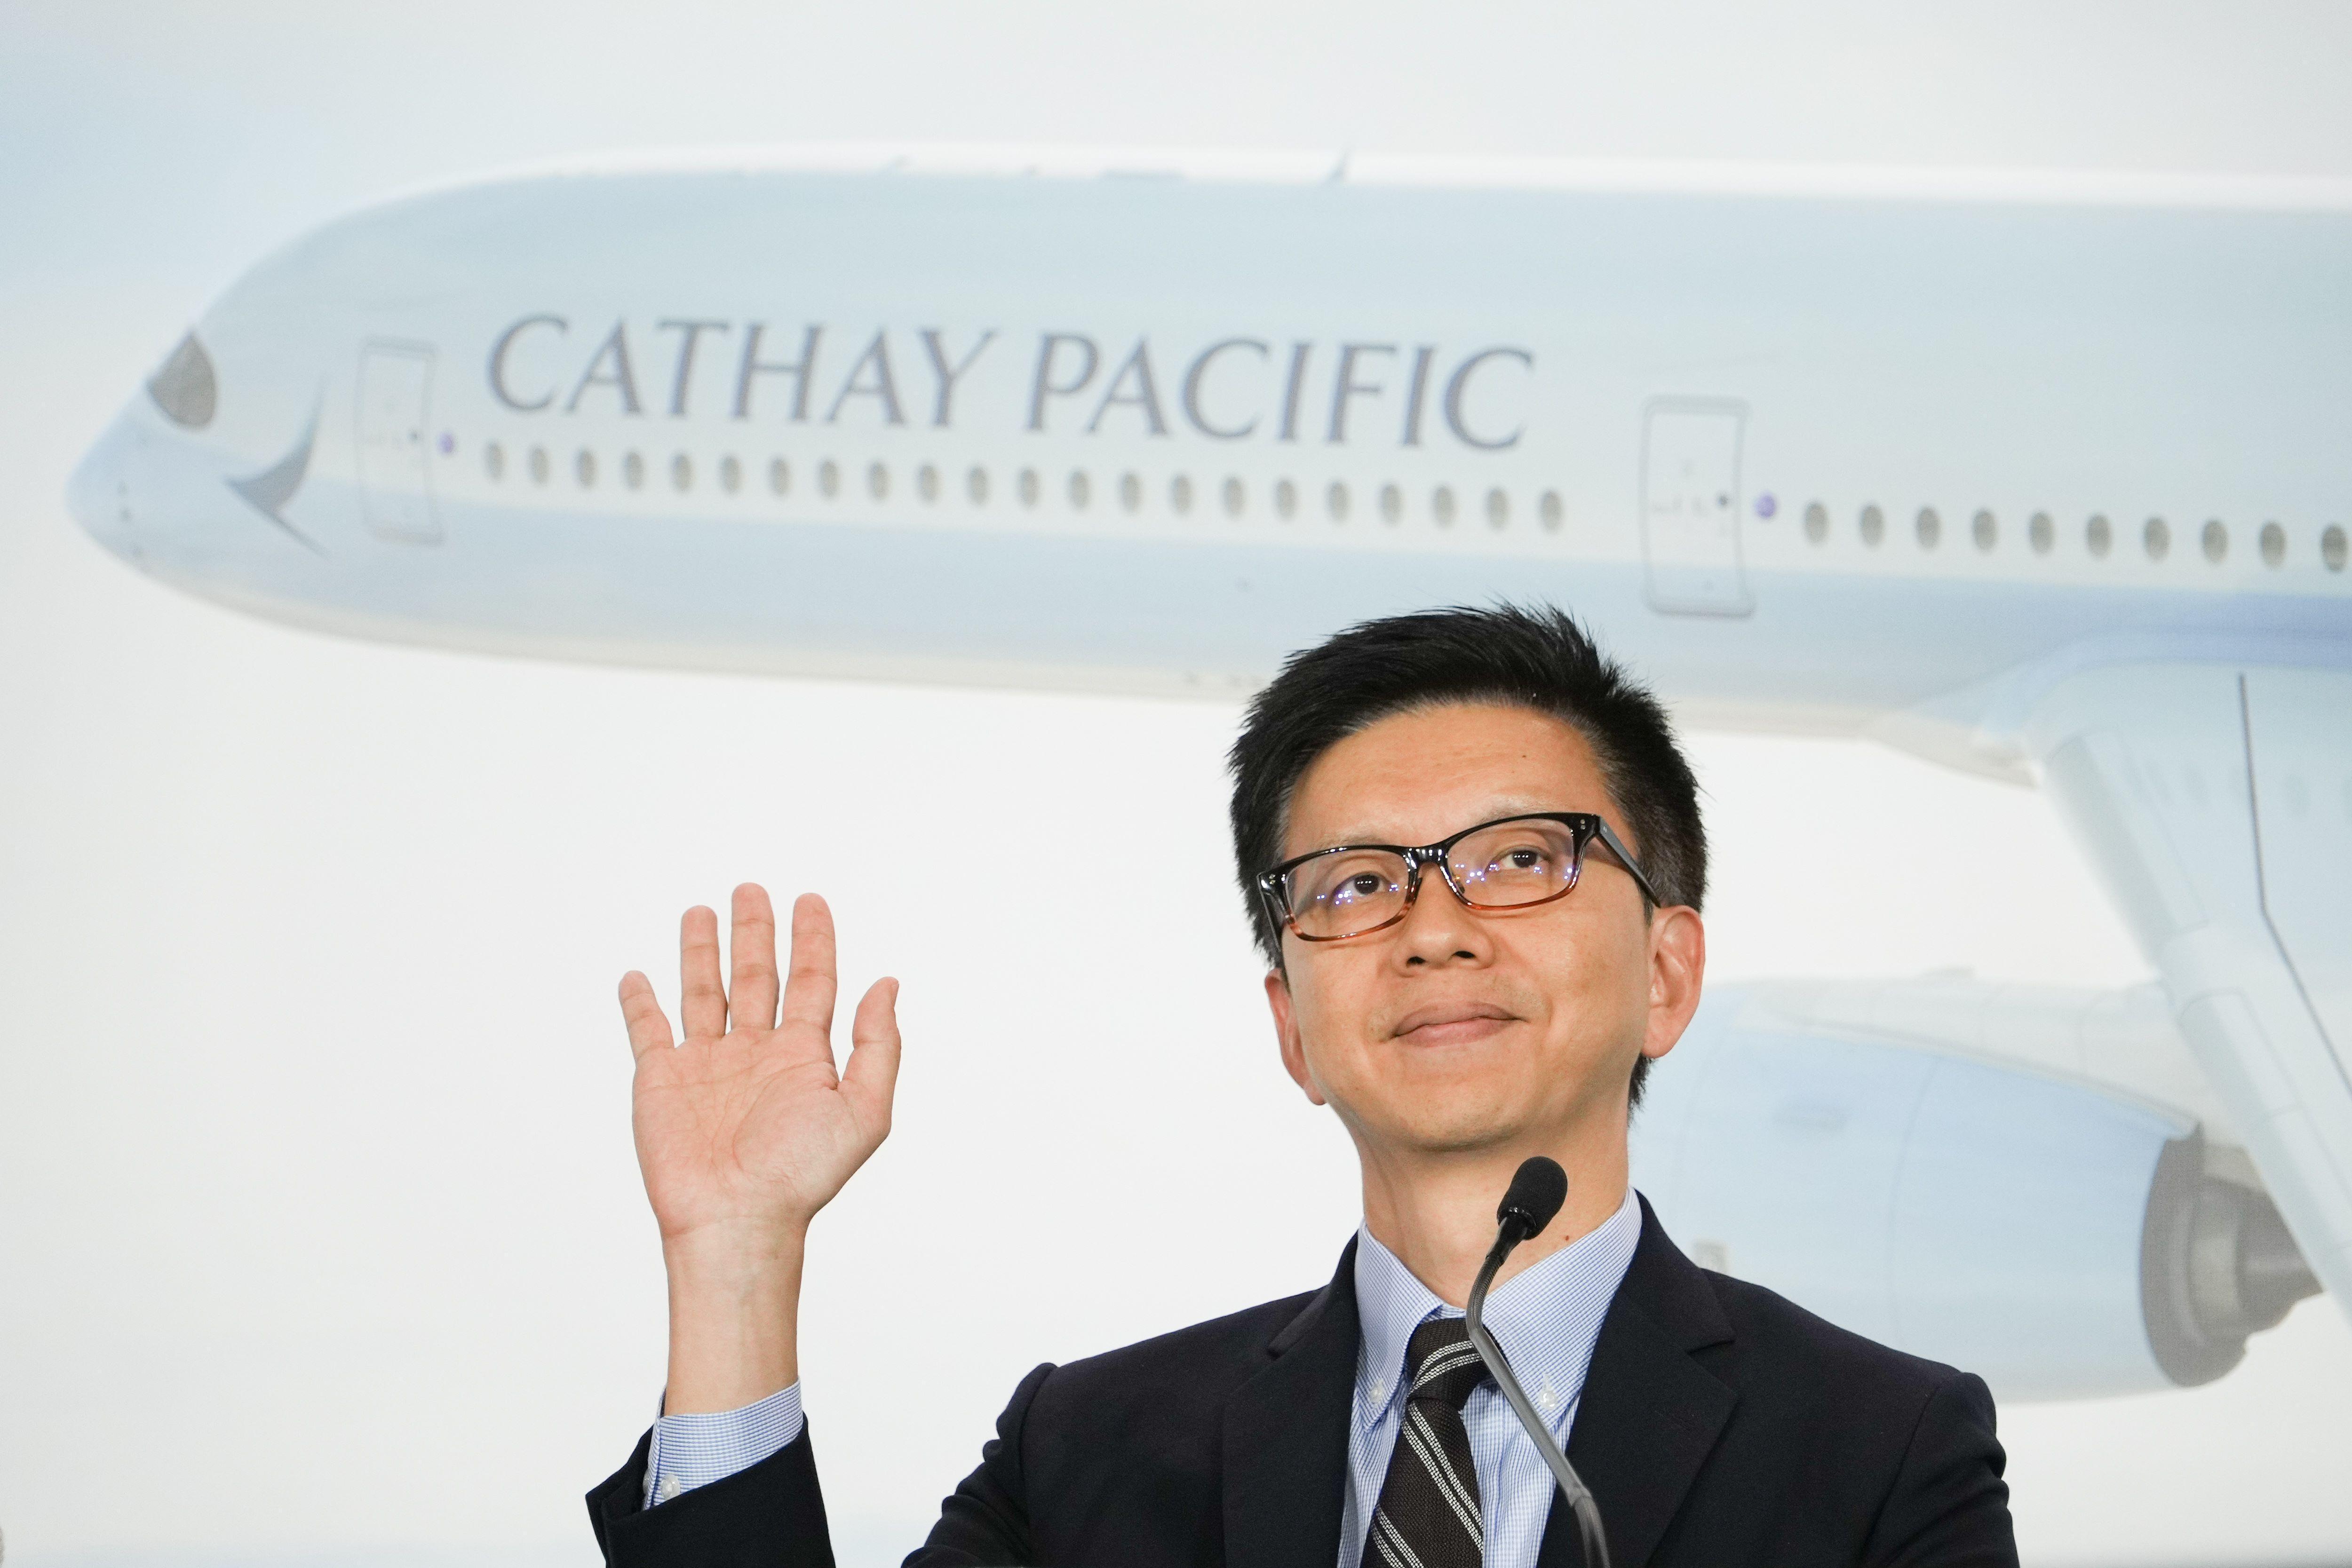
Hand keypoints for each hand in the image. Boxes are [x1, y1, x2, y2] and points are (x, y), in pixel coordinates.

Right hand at [622, 885, 900, 1251]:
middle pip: (757, 976)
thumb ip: (879, 1044)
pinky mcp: (660, 1081)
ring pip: (703, 992)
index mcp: (803, 1057)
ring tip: (701, 911)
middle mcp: (755, 1054)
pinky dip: (640, 1003)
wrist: (738, 1218)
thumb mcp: (865, 1109)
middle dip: (755, 932)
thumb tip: (888, 982)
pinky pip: (647, 1031)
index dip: (813, 939)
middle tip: (752, 889)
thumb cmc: (802, 1175)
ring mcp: (706, 1066)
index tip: (811, 900)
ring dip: (701, 951)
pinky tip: (638, 976)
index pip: (812, 981)